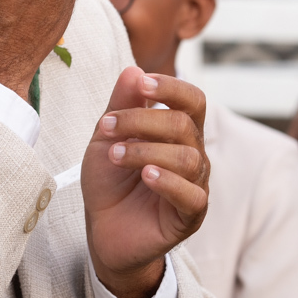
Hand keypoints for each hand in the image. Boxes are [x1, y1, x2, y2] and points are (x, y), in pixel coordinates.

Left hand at [82, 68, 209, 297]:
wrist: (102, 227)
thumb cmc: (110, 179)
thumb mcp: (107, 136)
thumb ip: (121, 104)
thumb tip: (134, 70)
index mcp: (179, 131)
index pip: (193, 100)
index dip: (172, 87)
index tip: (142, 83)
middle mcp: (194, 154)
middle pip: (184, 124)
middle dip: (141, 120)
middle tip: (106, 128)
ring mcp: (195, 185)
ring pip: (187, 158)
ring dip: (145, 151)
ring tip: (115, 155)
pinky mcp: (190, 215)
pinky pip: (191, 194)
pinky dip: (168, 181)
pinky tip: (145, 176)